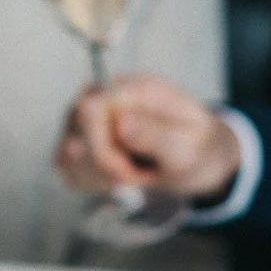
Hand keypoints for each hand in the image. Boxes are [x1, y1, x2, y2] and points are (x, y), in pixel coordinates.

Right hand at [56, 74, 240, 201]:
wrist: (202, 158)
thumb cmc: (199, 147)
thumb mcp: (189, 146)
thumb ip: (157, 135)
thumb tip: (121, 123)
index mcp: (135, 88)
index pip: (90, 110)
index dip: (103, 150)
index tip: (128, 173)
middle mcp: (105, 96)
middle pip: (74, 134)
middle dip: (104, 167)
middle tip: (140, 176)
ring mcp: (90, 118)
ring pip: (68, 156)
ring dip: (101, 177)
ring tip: (136, 173)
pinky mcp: (82, 141)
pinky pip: (69, 169)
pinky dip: (95, 182)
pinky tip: (120, 177)